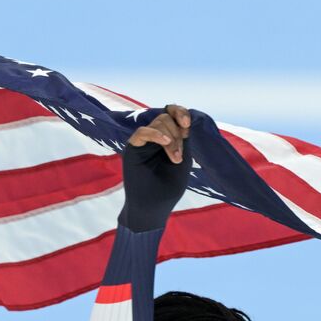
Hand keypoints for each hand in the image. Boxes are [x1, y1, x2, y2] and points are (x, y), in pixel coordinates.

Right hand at [118, 105, 193, 231]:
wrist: (154, 207)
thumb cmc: (169, 187)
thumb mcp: (183, 158)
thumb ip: (182, 138)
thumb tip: (183, 118)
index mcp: (167, 138)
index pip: (172, 114)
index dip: (180, 113)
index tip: (188, 124)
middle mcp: (154, 138)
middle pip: (166, 118)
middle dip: (177, 134)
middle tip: (179, 156)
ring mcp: (142, 142)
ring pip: (158, 123)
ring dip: (171, 139)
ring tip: (175, 159)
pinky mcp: (132, 149)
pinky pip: (142, 132)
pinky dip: (156, 134)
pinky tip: (165, 143)